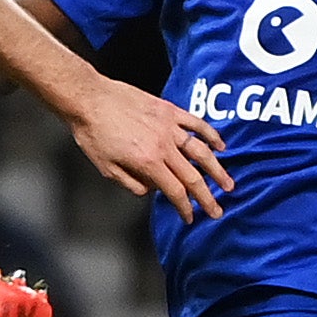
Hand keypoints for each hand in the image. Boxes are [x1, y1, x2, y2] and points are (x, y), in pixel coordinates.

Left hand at [66, 79, 230, 220]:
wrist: (89, 99)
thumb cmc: (92, 132)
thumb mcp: (106, 168)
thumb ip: (131, 183)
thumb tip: (150, 191)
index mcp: (147, 162)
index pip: (175, 191)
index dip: (185, 207)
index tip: (190, 217)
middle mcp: (163, 146)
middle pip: (193, 177)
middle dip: (207, 197)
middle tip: (217, 210)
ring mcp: (169, 126)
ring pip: (201, 152)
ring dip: (217, 170)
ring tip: (227, 183)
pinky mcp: (169, 110)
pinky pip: (197, 123)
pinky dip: (211, 135)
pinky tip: (220, 145)